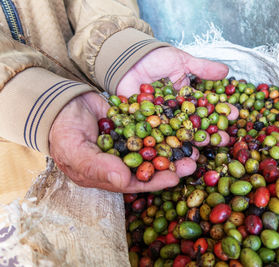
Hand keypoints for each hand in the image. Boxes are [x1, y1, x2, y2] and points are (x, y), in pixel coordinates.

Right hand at [49, 92, 194, 192]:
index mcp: (108, 174)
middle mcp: (121, 161)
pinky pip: (152, 126)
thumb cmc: (62, 131)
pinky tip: (181, 124)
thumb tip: (123, 181)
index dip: (155, 181)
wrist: (60, 101)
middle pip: (151, 166)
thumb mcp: (75, 151)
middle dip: (172, 165)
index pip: (135, 182)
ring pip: (155, 147)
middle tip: (192, 162)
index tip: (175, 178)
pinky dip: (166, 126)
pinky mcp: (133, 124)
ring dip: (174, 146)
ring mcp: (129, 142)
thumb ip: (98, 167)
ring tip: (193, 145)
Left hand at [117, 46, 238, 146]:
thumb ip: (202, 68)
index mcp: (187, 99)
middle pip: (195, 125)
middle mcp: (176, 113)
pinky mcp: (145, 126)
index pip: (207, 107)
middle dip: (211, 132)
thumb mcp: (181, 60)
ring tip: (204, 146)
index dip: (220, 111)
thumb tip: (227, 71)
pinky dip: (166, 144)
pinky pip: (157, 136)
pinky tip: (177, 152)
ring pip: (179, 134)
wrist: (128, 60)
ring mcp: (162, 121)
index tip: (235, 114)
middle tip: (224, 138)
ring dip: (192, 142)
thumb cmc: (156, 59)